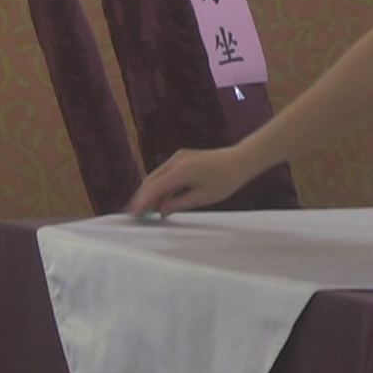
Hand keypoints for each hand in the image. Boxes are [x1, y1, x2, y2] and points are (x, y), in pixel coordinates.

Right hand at [125, 146, 253, 217]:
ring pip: (157, 176)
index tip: (133, 214)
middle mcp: (176, 161)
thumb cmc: (225, 180)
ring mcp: (178, 157)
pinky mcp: (182, 157)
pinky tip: (164, 199)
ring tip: (151, 211)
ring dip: (152, 192)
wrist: (240, 161)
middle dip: (143, 198)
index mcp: (181, 171)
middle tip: (139, 215)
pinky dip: (162, 186)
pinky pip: (165, 173)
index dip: (141, 202)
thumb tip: (160, 210)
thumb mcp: (202, 198)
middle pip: (151, 181)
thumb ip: (178, 204)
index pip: (154, 188)